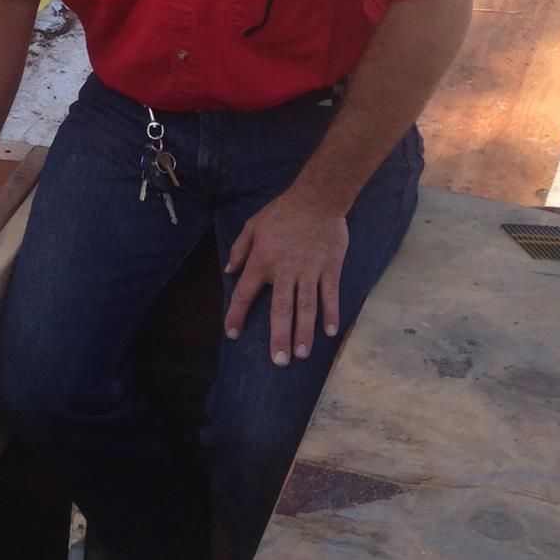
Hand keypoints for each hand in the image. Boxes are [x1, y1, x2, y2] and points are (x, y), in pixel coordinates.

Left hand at [223, 189, 348, 365]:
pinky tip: (330, 332)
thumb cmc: (282, 212)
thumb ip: (240, 249)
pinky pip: (330, 295)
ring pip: (306, 307)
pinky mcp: (329, 269)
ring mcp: (309, 271)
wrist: (317, 198)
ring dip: (304, 332)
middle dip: (280, 336)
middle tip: (280, 361)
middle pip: (281, 309)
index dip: (237, 314)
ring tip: (302, 354)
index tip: (232, 334)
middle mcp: (285, 270)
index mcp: (262, 260)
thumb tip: (228, 272)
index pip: (245, 292)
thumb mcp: (253, 225)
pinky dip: (331, 313)